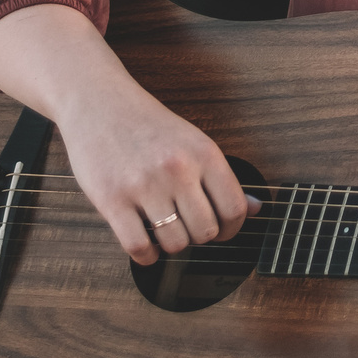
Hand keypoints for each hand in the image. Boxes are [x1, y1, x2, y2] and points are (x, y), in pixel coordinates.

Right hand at [0, 4, 253, 265]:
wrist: (99, 102)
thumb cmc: (148, 125)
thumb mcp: (194, 142)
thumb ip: (223, 179)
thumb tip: (258, 209)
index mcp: (204, 153)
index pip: (235, 209)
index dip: (232, 229)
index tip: (221, 230)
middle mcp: (178, 168)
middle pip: (206, 232)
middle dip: (199, 237)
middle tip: (187, 227)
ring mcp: (144, 185)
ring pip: (175, 244)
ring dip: (171, 246)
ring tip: (163, 229)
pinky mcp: (112, 199)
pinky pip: (139, 248)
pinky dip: (146, 255)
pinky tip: (145, 243)